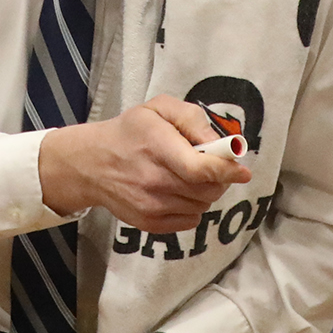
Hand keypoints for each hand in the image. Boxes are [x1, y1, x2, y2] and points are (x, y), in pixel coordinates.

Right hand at [36, 98, 248, 231]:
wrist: (91, 164)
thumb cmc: (130, 132)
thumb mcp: (159, 109)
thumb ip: (193, 119)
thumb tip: (221, 144)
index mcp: (158, 147)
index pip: (201, 169)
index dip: (227, 171)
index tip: (242, 170)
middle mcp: (154, 181)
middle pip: (208, 190)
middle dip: (219, 178)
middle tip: (208, 164)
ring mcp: (151, 206)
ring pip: (202, 206)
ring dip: (204, 192)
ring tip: (186, 175)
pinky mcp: (149, 224)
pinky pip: (191, 220)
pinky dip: (193, 207)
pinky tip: (177, 191)